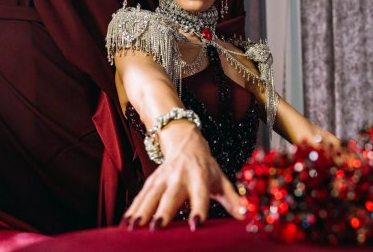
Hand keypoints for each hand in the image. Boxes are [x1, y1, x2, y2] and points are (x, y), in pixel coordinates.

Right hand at [122, 122, 243, 230]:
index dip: (199, 208)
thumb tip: (247, 215)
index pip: (201, 195)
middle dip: (163, 211)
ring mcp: (164, 177)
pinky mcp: (151, 180)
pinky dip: (132, 208)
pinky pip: (141, 195)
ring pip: (151, 195)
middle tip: (157, 227)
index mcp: (201, 177)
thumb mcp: (222, 180)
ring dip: (142, 211)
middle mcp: (181, 176)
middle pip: (172, 195)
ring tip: (134, 227)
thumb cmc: (207, 168)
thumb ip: (233, 199)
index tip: (196, 223)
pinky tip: (125, 223)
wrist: (187, 144)